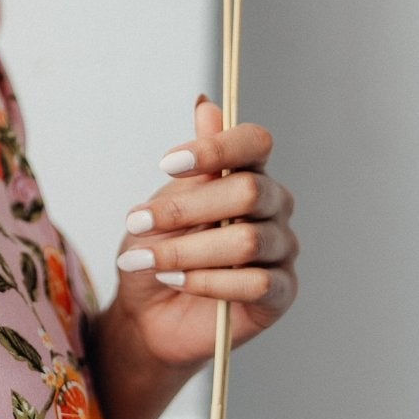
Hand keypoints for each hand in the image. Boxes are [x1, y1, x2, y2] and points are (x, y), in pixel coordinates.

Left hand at [110, 96, 299, 370]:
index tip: (166, 163)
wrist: (148, 313)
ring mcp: (281, 250)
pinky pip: (255, 283)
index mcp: (248, 173)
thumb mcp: (165, 203)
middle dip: (187, 208)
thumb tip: (207, 104)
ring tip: (150, 260)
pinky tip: (177, 281)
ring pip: (247, 240)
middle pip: (250, 191)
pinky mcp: (281, 293)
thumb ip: (194, 165)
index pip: (255, 142)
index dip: (216, 147)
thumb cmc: (158, 250)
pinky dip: (207, 280)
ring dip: (188, 250)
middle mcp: (273, 207)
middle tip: (138, 221)